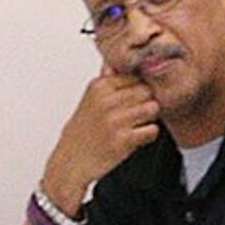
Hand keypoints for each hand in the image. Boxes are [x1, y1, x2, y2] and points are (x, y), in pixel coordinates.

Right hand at [43, 72, 160, 211]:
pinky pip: (152, 130)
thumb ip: (104, 80)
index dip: (139, 89)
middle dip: (146, 102)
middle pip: (147, 91)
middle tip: (137, 115)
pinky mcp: (123, 140)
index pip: (136, 76)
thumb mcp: (89, 100)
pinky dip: (149, 135)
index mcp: (99, 87)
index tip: (134, 100)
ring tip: (137, 125)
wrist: (71, 162)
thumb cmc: (82, 132)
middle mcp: (107, 101)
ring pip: (153, 108)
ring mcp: (115, 120)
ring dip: (149, 118)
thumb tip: (113, 62)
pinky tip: (137, 138)